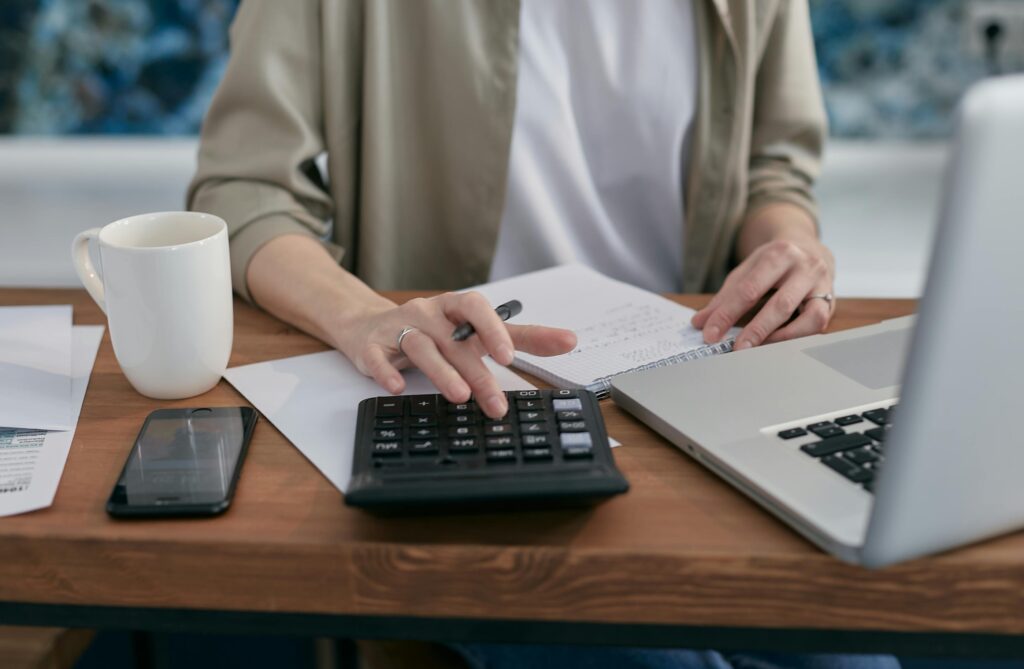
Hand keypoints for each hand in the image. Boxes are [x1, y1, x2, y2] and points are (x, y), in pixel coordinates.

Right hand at [337, 291, 576, 417]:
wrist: (367, 325)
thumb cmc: (432, 330)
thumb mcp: (475, 332)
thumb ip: (520, 337)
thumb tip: (569, 340)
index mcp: (455, 308)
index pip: (478, 309)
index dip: (494, 330)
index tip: (511, 356)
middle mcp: (428, 314)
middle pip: (454, 340)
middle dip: (477, 372)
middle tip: (496, 404)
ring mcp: (398, 328)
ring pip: (420, 346)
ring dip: (441, 372)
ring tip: (459, 396)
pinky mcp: (371, 346)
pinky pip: (377, 357)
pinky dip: (386, 371)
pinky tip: (397, 388)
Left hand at [691, 237, 834, 349]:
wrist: (808, 248)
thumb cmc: (773, 263)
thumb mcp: (747, 271)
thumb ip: (724, 297)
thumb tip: (700, 323)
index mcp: (777, 254)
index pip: (748, 289)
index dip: (727, 314)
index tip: (710, 334)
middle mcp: (804, 266)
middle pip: (778, 304)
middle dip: (755, 330)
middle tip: (736, 349)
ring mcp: (821, 284)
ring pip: (806, 317)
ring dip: (780, 337)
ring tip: (757, 350)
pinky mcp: (831, 300)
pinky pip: (818, 324)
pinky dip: (797, 336)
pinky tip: (777, 344)